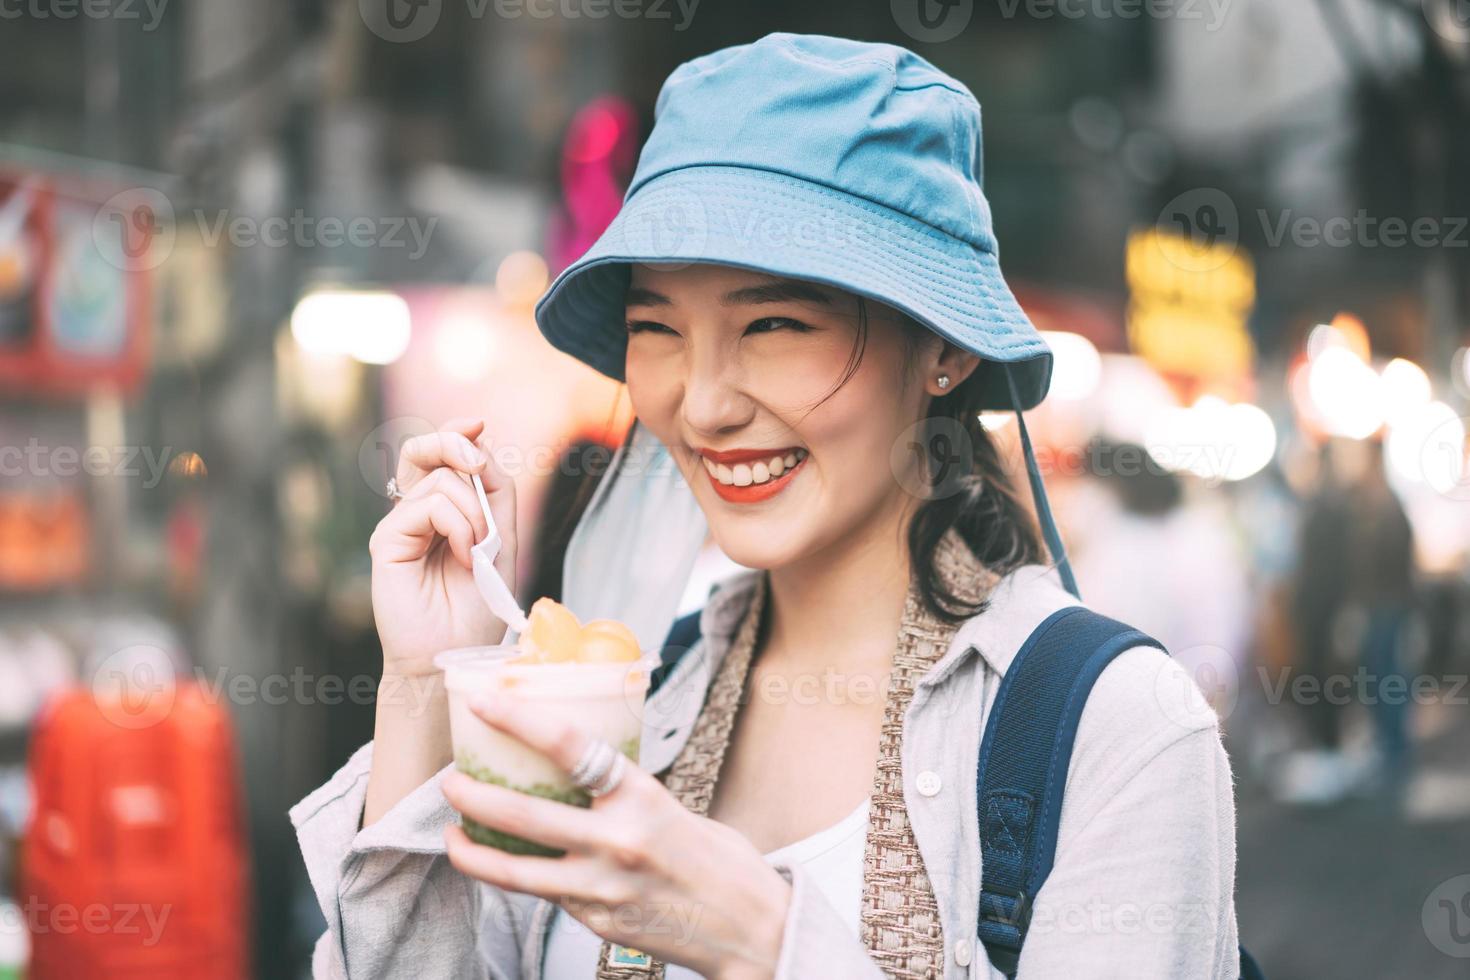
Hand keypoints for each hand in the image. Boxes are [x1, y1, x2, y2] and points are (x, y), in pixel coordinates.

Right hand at [368, 418, 517, 677]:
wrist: (453, 651)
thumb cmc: (476, 607)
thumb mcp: (502, 541)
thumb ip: (494, 494)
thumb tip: (479, 447)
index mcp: (443, 512)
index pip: (442, 457)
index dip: (457, 433)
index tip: (478, 424)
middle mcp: (416, 513)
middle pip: (423, 451)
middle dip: (453, 442)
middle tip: (476, 462)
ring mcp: (399, 525)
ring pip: (439, 480)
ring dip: (474, 511)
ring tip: (480, 550)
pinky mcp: (386, 540)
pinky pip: (429, 505)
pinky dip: (459, 525)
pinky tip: (465, 557)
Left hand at [441, 693, 790, 979]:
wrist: (753, 931)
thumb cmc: (720, 862)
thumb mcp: (675, 809)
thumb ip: (625, 795)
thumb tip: (578, 771)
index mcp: (643, 798)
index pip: (570, 748)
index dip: (520, 721)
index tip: (485, 704)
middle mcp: (618, 841)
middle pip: (523, 813)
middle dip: (473, 794)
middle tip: (449, 780)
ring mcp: (603, 888)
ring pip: (515, 870)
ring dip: (472, 850)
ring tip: (450, 833)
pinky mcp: (596, 922)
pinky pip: (544, 896)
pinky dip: (517, 878)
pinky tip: (501, 865)